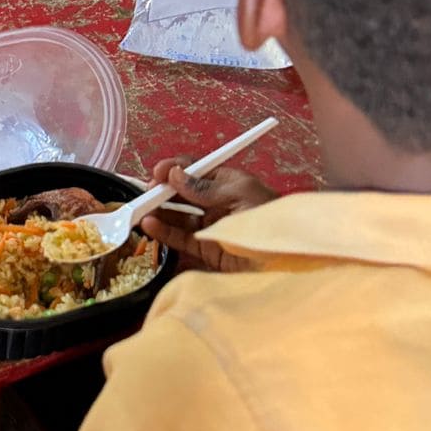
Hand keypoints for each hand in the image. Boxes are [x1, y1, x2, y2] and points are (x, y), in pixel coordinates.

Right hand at [139, 156, 277, 272]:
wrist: (291, 261)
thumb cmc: (271, 220)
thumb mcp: (241, 196)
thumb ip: (206, 188)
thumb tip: (175, 174)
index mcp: (229, 183)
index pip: (196, 170)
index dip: (176, 169)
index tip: (157, 172)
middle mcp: (217, 203)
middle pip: (183, 193)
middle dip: (162, 191)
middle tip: (144, 193)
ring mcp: (211, 228)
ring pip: (178, 216)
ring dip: (158, 212)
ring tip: (139, 210)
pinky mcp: (208, 251)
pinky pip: (181, 239)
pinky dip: (163, 232)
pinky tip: (150, 225)